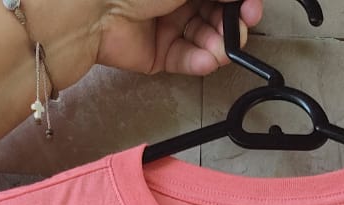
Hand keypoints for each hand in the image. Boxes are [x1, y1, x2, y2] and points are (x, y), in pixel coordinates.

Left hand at [94, 0, 264, 74]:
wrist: (92, 9)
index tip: (252, 5)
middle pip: (218, 12)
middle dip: (234, 21)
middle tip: (242, 25)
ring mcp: (167, 24)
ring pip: (205, 38)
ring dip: (219, 44)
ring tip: (223, 48)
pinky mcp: (158, 53)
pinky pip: (187, 59)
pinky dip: (200, 60)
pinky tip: (209, 59)